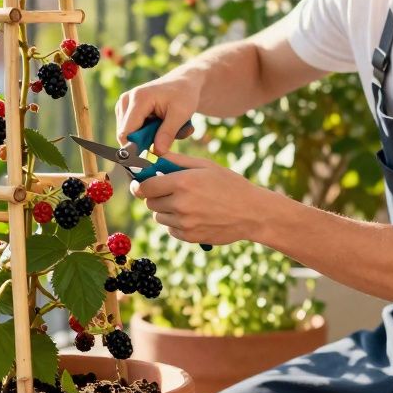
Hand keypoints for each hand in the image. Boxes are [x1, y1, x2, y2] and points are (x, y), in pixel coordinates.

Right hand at [115, 74, 199, 155]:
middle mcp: (126, 100)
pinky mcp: (125, 110)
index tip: (149, 160)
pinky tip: (158, 126)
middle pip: (125, 135)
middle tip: (166, 141)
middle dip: (144, 143)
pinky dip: (145, 133)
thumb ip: (168, 133)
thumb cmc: (184, 95)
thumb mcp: (181, 114)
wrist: (183, 83)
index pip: (126, 133)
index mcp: (138, 99)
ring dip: (146, 138)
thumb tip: (156, 153)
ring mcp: (123, 105)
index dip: (135, 149)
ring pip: (128, 135)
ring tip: (165, 130)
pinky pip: (131, 130)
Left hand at [128, 152, 267, 246]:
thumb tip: (154, 155)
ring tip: (186, 203)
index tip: (141, 183)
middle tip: (170, 191)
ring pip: (158, 216)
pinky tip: (193, 215)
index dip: (140, 185)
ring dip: (165, 210)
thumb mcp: (205, 165)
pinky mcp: (189, 236)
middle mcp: (180, 204)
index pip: (145, 187)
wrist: (252, 213)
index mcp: (182, 182)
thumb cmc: (230, 184)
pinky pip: (170, 229)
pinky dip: (175, 223)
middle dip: (155, 196)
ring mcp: (184, 223)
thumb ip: (177, 160)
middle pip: (149, 202)